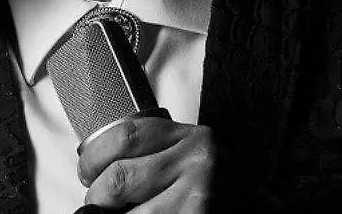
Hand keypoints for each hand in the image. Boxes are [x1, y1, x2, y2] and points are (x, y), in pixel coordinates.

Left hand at [78, 116, 214, 211]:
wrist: (252, 203)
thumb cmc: (210, 186)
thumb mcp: (184, 155)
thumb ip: (149, 154)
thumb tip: (93, 174)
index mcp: (190, 137)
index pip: (123, 137)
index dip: (93, 159)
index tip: (88, 173)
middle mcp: (200, 163)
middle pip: (119, 179)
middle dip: (98, 198)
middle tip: (101, 204)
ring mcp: (201, 197)